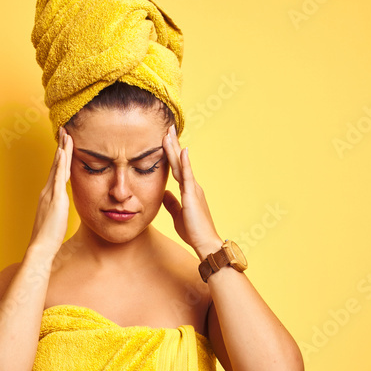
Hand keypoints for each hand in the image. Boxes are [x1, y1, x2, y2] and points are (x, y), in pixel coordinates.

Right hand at [28, 125, 72, 255]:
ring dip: (62, 149)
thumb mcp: (55, 219)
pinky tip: (63, 152)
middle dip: (61, 147)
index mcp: (48, 195)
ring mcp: (50, 193)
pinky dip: (60, 163)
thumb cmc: (48, 237)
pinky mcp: (54, 198)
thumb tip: (62, 208)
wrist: (40, 247)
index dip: (60, 157)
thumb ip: (58, 210)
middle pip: (56, 164)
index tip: (64, 144)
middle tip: (64, 130)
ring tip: (66, 134)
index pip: (56, 172)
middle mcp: (47, 190)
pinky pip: (58, 176)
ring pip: (57, 166)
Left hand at [161, 124, 221, 256]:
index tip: (165, 139)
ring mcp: (193, 189)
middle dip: (172, 144)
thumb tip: (164, 193)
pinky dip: (185, 162)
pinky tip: (182, 151)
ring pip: (181, 164)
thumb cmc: (194, 231)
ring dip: (174, 148)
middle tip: (167, 127)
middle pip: (179, 161)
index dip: (170, 153)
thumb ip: (171, 202)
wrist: (205, 243)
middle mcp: (192, 186)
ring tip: (169, 132)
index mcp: (188, 190)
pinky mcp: (192, 195)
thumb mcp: (178, 215)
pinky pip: (187, 176)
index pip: (176, 168)